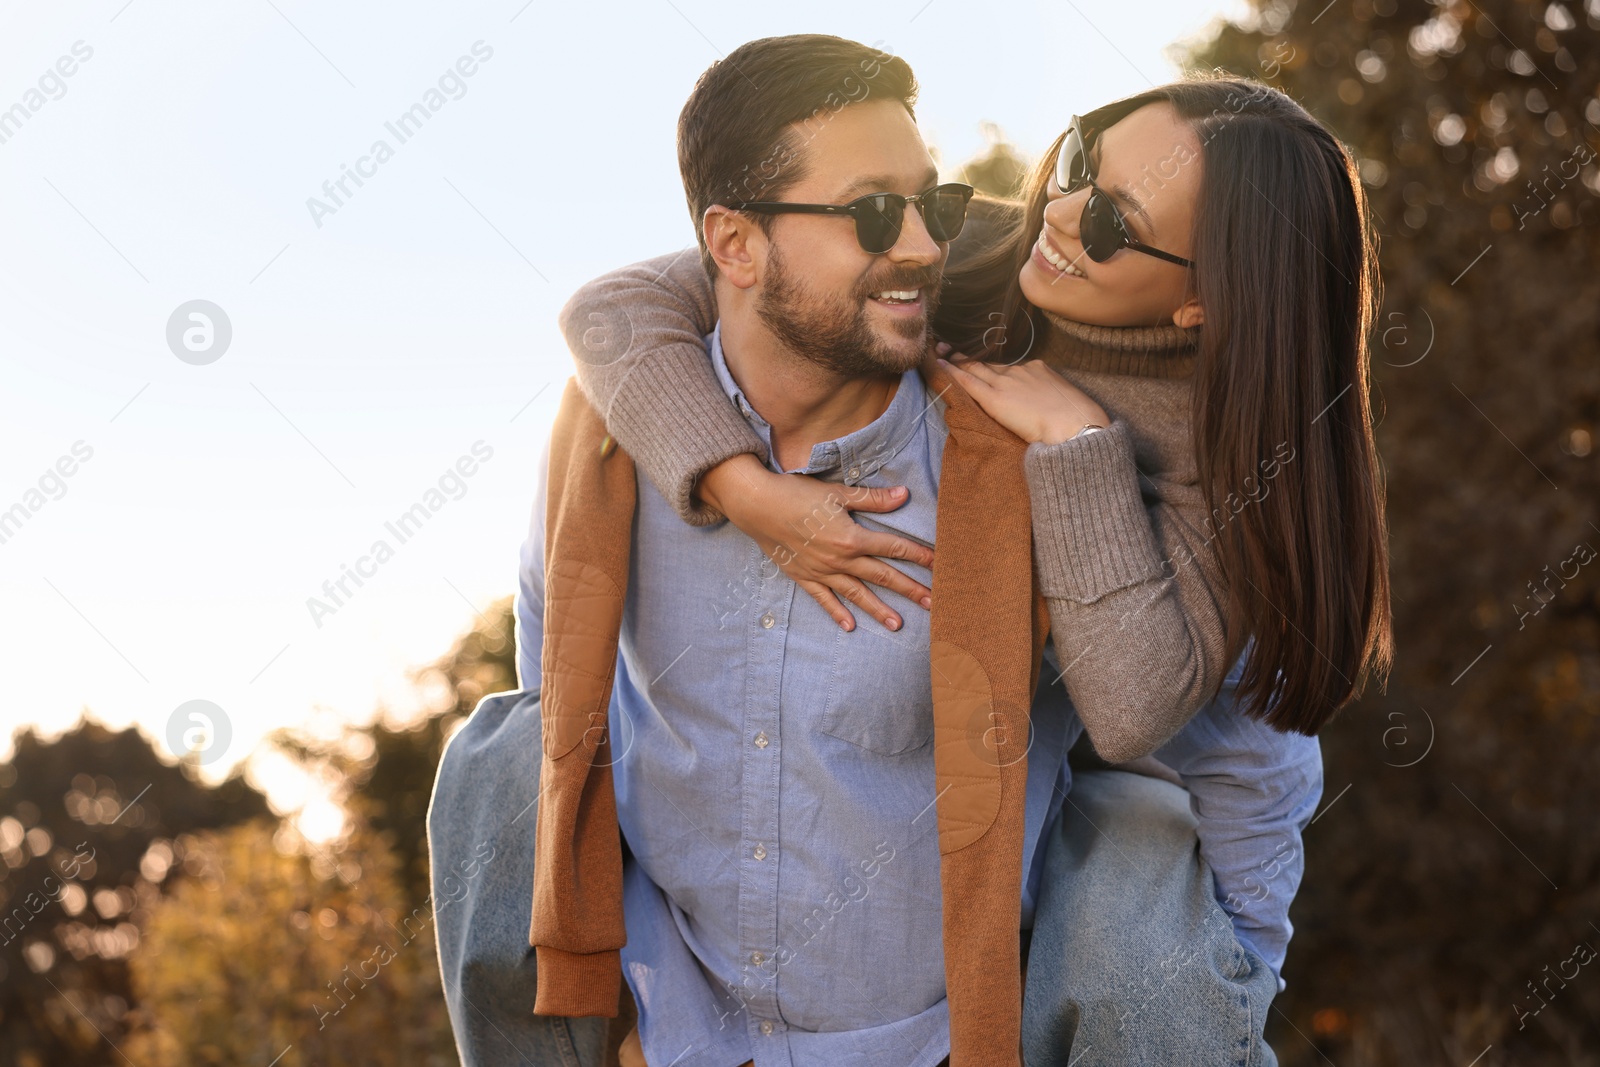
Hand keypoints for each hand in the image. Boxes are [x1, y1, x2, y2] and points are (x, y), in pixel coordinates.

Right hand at [696, 454, 934, 631]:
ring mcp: (821, 572)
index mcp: (851, 537)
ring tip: (898, 625)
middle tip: (933, 604)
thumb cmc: (796, 493)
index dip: (918, 555)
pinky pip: (824, 599)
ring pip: (857, 594)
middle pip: (882, 576)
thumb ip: (872, 499)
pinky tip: (851, 627)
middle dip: (909, 589)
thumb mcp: (837, 492)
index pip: (892, 548)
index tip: (939, 565)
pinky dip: (837, 613)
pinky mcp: (804, 577)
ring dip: (879, 610)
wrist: (756, 506)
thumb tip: (904, 495)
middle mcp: (839, 560)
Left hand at [935, 343, 1108, 444]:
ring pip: (975, 368)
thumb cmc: (1077, 419)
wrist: (1076, 425)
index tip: (979, 361)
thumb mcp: (1065, 399)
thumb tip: (1045, 405)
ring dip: (955, 360)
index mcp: (1037, 369)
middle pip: (988, 363)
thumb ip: (1048, 397)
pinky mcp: (995, 398)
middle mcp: (1019, 371)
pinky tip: (940, 365)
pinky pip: (968, 382)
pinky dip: (952, 373)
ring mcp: (1006, 383)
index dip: (990, 364)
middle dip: (967, 356)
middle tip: (948, 347)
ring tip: (939, 352)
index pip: (1007, 367)